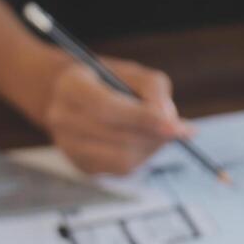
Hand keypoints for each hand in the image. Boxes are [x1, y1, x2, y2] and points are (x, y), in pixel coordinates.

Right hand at [44, 57, 194, 174]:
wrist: (75, 99)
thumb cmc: (110, 82)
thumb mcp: (132, 73)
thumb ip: (154, 89)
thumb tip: (171, 121)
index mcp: (71, 87)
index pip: (106, 107)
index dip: (142, 118)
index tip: (174, 125)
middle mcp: (63, 119)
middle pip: (117, 137)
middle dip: (154, 135)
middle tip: (180, 129)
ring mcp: (70, 147)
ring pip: (122, 159)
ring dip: (152, 148)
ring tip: (163, 133)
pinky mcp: (83, 166)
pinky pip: (122, 170)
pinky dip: (143, 157)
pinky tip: (147, 143)